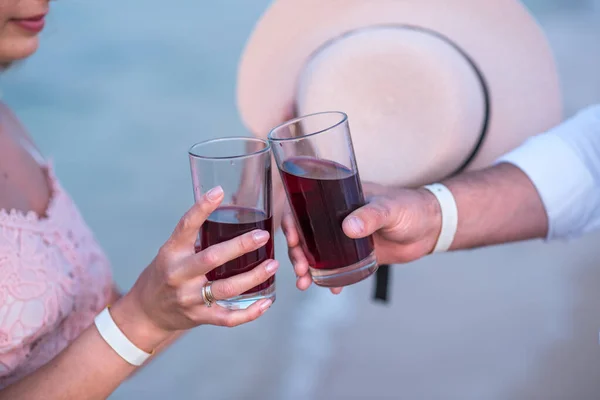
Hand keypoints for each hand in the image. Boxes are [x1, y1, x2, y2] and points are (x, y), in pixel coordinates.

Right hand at [116, 186, 277, 346]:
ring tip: (273, 264)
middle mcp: (179, 274)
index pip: (186, 226)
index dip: (201, 208)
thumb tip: (228, 210)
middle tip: (263, 236)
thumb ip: (195, 238)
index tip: (218, 192)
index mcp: (172, 252)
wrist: (145, 314)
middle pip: (212, 258)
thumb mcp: (171, 253)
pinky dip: (250, 312)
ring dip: (254, 277)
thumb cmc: (164, 276)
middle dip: (241, 246)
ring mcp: (189, 297)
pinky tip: (267, 302)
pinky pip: (228, 318)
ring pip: (227, 288)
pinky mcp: (199, 317)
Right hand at [282, 182, 440, 291]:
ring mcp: (343, 237)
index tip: (291, 239)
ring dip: (306, 267)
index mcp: (338, 197)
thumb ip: (371, 216)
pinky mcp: (354, 255)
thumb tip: (348, 228)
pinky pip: (335, 268)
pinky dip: (330, 279)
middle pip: (304, 233)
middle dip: (296, 252)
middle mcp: (335, 217)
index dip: (291, 221)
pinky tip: (331, 290)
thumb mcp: (390, 209)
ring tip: (305, 283)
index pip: (303, 205)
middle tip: (300, 268)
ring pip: (315, 252)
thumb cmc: (411, 208)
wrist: (431, 228)